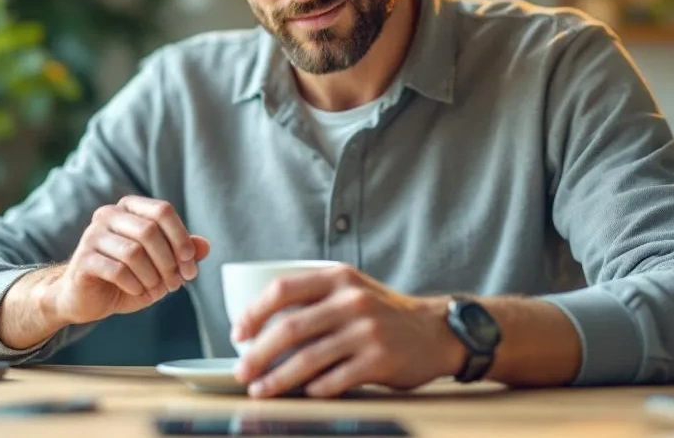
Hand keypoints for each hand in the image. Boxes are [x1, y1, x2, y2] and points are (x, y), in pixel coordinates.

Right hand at [44, 196, 209, 325]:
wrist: (85, 298)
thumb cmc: (126, 278)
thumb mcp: (160, 266)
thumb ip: (182, 253)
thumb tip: (205, 246)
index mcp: (129, 208)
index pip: (162, 210)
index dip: (181, 238)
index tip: (189, 264)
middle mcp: (109, 214)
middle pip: (149, 230)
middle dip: (168, 262)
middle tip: (176, 284)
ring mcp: (92, 235)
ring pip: (134, 252)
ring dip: (152, 276)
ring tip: (156, 290)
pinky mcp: (83, 259)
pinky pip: (117, 270)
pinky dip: (134, 285)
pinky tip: (137, 291)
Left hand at [229, 265, 465, 397]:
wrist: (435, 332)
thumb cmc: (383, 314)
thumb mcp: (352, 291)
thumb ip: (315, 300)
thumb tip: (262, 328)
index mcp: (338, 278)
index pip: (283, 289)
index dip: (254, 312)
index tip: (238, 334)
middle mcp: (352, 301)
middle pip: (290, 328)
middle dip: (258, 353)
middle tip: (241, 370)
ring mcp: (367, 331)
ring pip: (308, 359)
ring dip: (278, 379)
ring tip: (260, 390)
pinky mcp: (379, 360)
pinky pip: (334, 380)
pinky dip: (313, 391)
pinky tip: (303, 396)